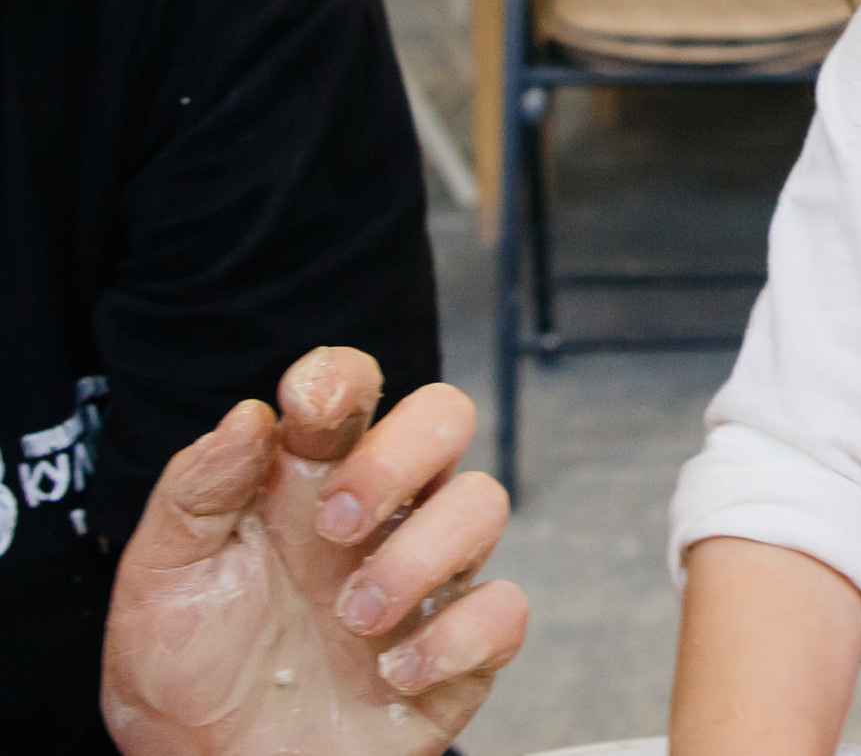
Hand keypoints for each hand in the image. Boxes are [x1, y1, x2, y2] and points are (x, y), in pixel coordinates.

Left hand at [99, 348, 529, 755]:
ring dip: (418, 559)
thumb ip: (195, 492)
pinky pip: (503, 610)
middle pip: (445, 417)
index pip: (353, 388)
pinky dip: (454, 639)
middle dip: (400, 457)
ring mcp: (426, 577)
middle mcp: (380, 515)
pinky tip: (395, 674)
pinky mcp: (462, 648)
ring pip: (483, 504)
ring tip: (353, 621)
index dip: (344, 378)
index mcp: (307, 482)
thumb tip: (249, 417)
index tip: (310, 410)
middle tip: (336, 525)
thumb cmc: (187, 678)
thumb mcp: (160, 581)